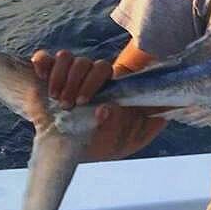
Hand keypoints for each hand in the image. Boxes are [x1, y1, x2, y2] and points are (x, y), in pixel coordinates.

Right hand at [30, 48, 164, 159]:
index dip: (94, 79)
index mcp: (108, 87)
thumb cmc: (108, 143)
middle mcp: (88, 78)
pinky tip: (41, 73)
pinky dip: (42, 61)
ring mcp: (67, 77)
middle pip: (84, 63)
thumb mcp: (134, 136)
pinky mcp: (45, 80)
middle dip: (76, 83)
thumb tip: (170, 108)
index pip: (103, 69)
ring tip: (56, 99)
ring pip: (66, 57)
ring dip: (60, 76)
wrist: (76, 152)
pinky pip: (44, 59)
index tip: (85, 101)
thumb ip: (152, 123)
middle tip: (70, 105)